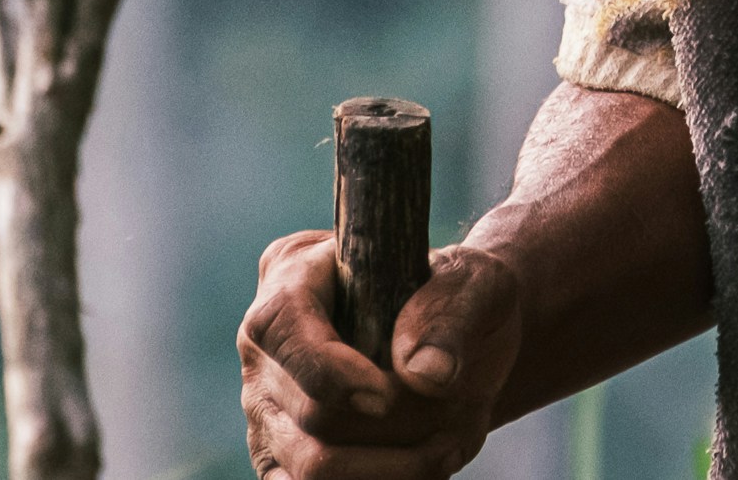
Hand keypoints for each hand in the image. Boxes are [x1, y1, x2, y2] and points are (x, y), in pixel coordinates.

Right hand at [237, 228, 526, 479]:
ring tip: (453, 442)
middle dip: (400, 422)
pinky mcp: (281, 459)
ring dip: (397, 466)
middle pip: (313, 412)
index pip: (283, 326)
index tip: (391, 394)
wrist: (453, 339)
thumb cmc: (454, 298)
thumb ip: (450, 311)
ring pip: (313, 467)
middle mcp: (265, 350)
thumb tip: (423, 375)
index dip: (332, 370)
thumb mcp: (472, 281)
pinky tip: (426, 467)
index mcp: (293, 275)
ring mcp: (267, 411)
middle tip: (461, 406)